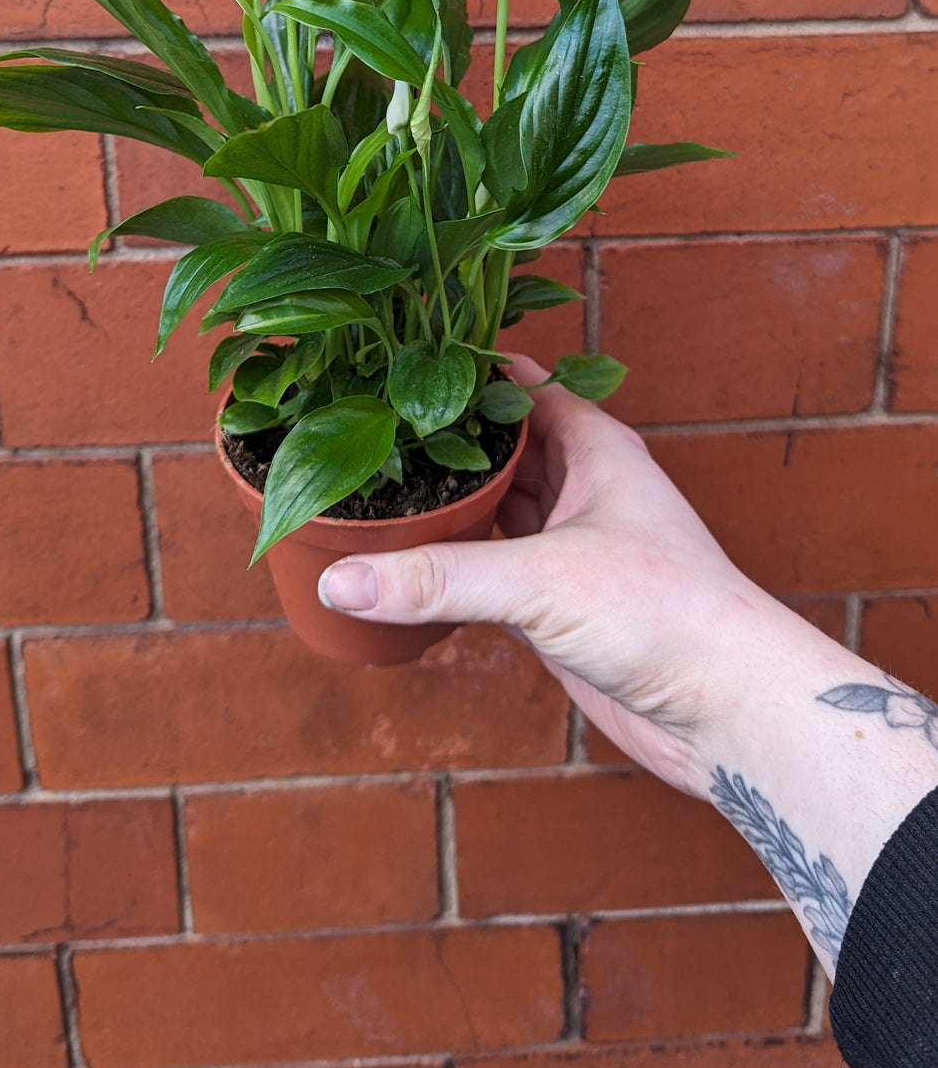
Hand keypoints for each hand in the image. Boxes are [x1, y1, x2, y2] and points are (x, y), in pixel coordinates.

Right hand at [319, 354, 763, 795]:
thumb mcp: (541, 580)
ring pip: (494, 510)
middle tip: (362, 426)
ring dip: (444, 505)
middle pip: (500, 448)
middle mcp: (583, 489)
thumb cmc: (667, 614)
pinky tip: (403, 567)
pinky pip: (491, 571)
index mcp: (595, 448)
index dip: (464, 370)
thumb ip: (438, 577)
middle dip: (442, 440)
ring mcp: (570, 549)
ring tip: (370, 488)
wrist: (726, 709)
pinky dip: (451, 567)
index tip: (395, 357)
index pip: (520, 385)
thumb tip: (340, 580)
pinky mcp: (559, 606)